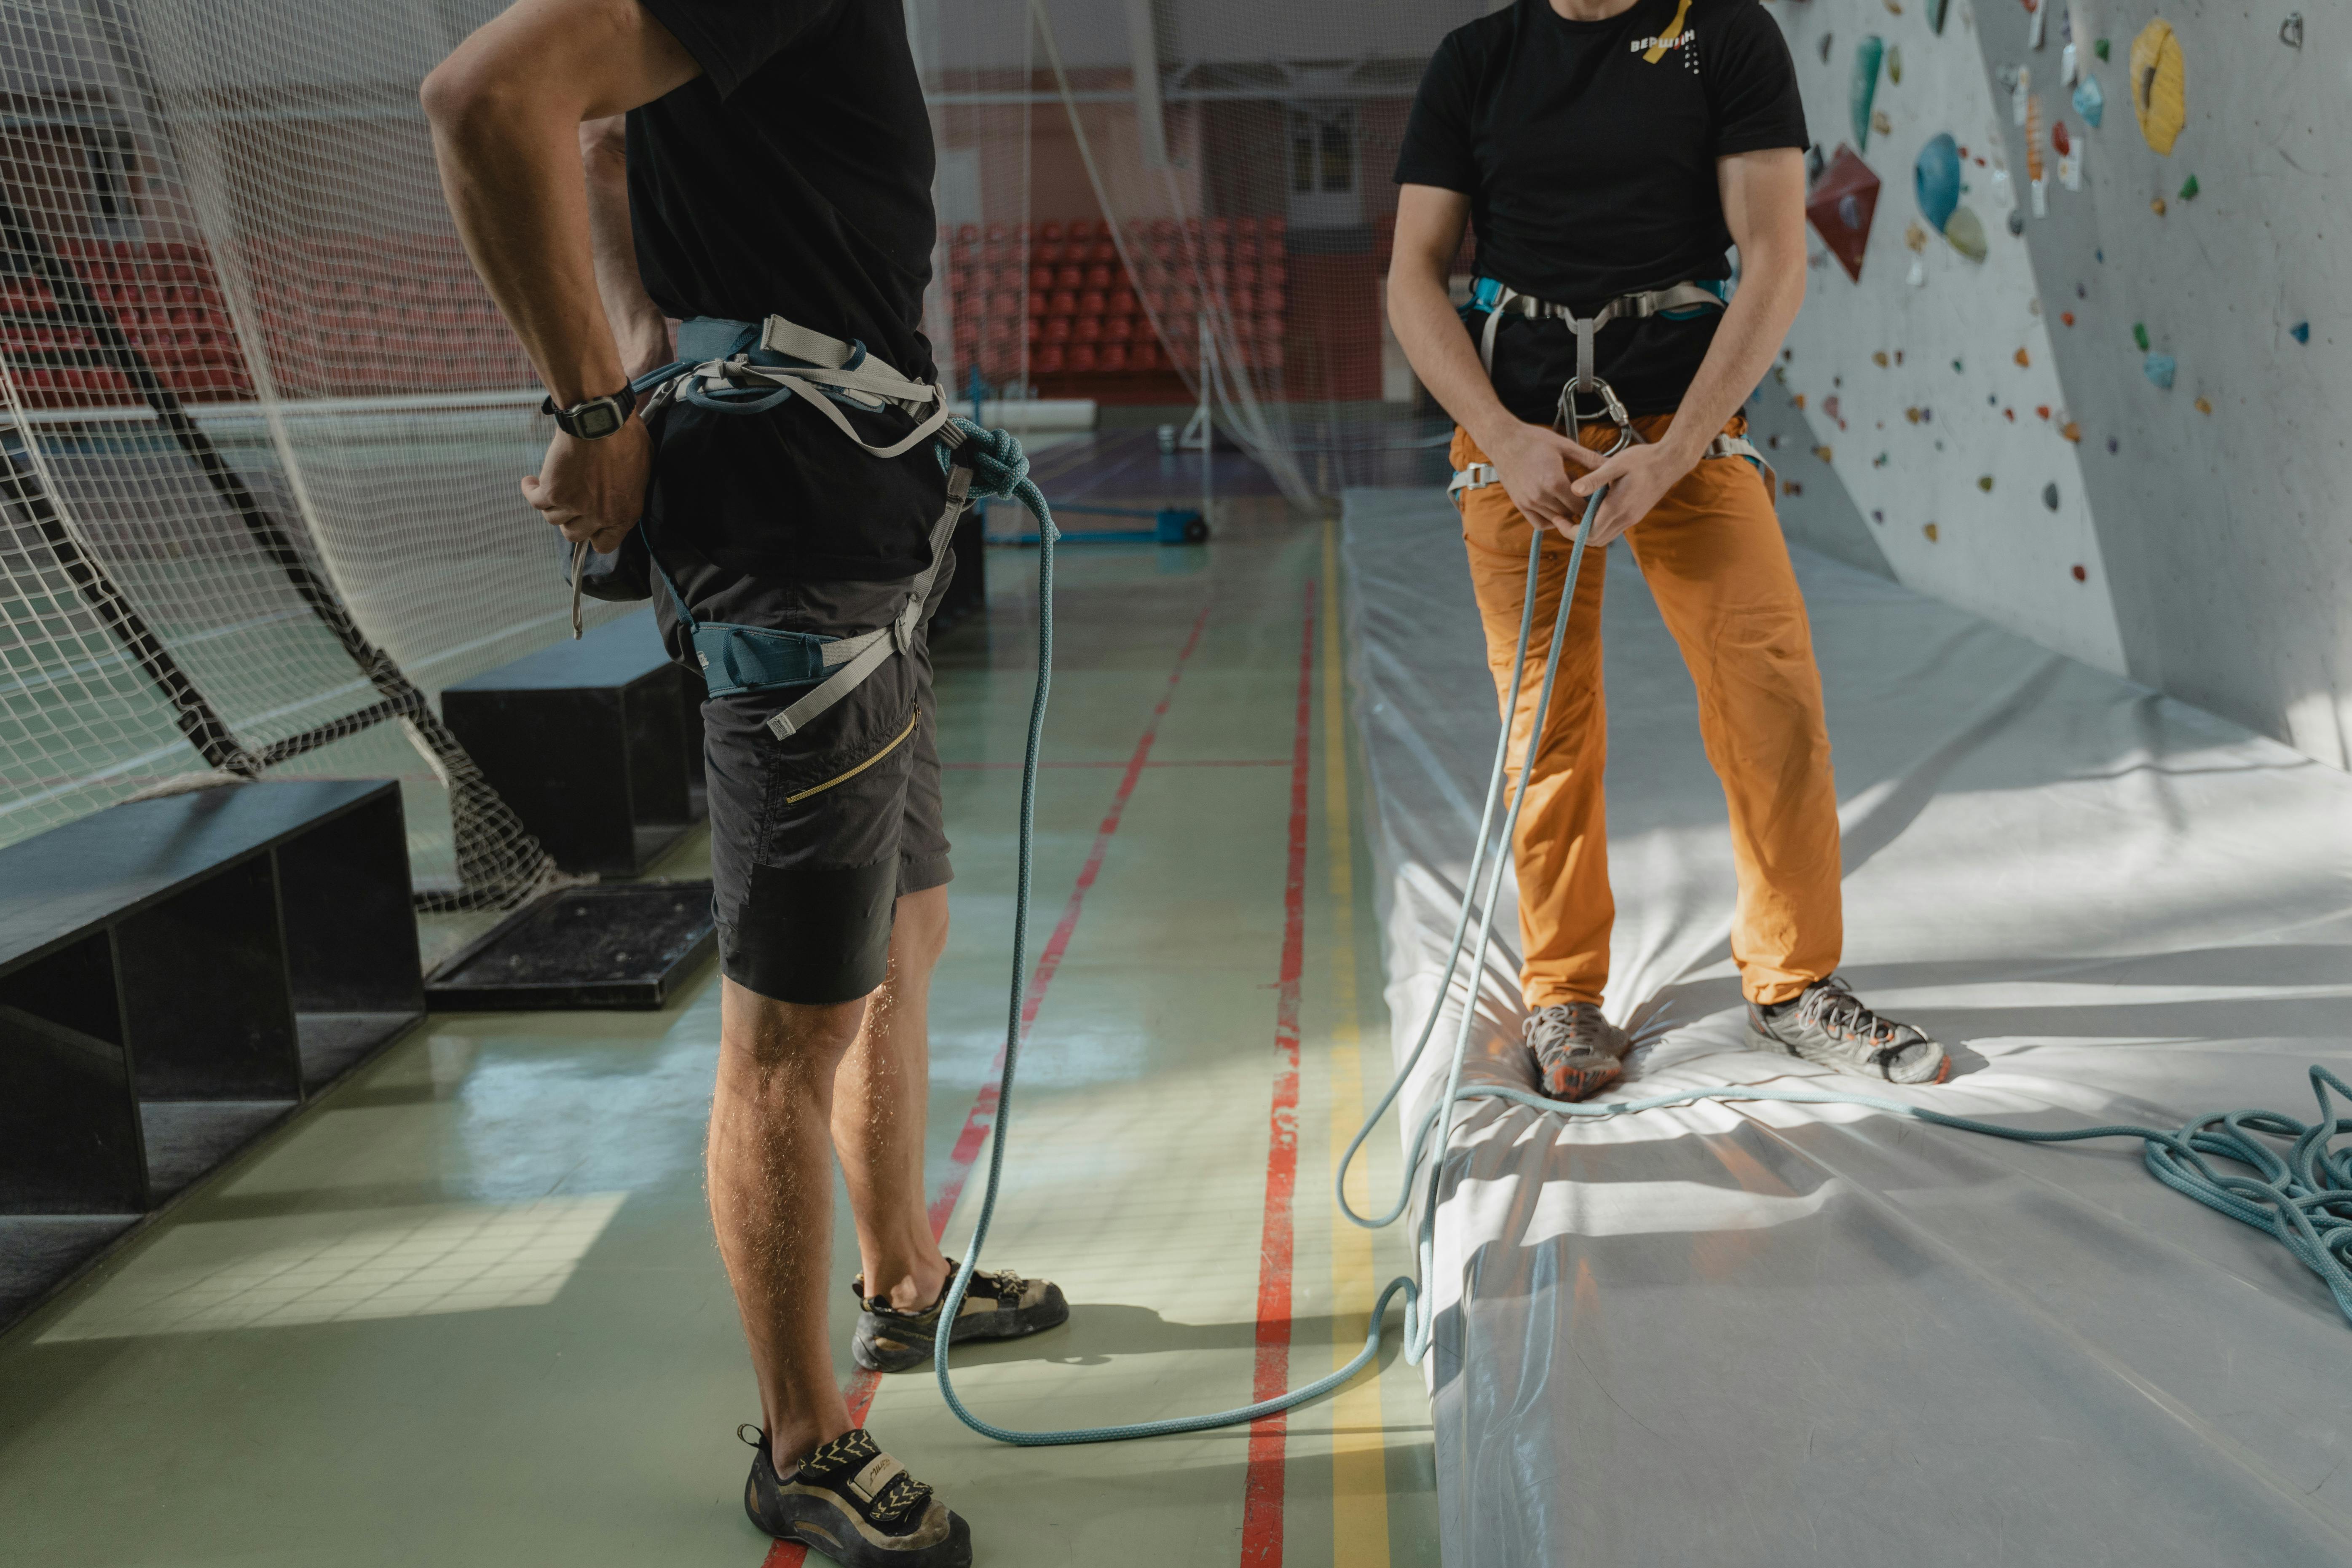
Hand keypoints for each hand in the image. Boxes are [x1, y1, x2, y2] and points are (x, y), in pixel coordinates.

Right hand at [523, 417, 650, 553]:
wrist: (602, 419)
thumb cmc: (626, 437)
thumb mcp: (640, 470)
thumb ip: (628, 490)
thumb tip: (618, 492)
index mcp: (625, 514)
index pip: (605, 544)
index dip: (594, 535)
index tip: (588, 524)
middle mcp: (600, 516)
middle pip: (575, 534)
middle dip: (570, 521)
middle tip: (568, 505)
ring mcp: (576, 506)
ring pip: (553, 519)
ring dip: (551, 505)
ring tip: (548, 489)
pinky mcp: (554, 492)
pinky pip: (536, 502)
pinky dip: (530, 492)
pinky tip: (529, 483)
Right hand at [1481, 419, 1602, 532]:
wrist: (1503, 440)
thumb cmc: (1534, 440)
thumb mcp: (1564, 445)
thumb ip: (1589, 458)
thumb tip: (1611, 465)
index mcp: (1554, 481)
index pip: (1580, 505)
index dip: (1591, 502)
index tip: (1596, 495)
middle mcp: (1540, 496)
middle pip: (1570, 514)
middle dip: (1579, 507)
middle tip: (1583, 494)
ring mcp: (1528, 502)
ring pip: (1556, 519)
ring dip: (1565, 512)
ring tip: (1567, 495)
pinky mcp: (1520, 505)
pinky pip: (1540, 523)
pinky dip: (1551, 520)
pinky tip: (1556, 508)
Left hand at [1567, 436, 1701, 547]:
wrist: (1669, 461)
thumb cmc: (1642, 460)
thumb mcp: (1615, 464)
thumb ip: (1594, 479)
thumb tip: (1573, 490)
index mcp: (1617, 508)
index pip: (1588, 533)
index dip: (1570, 531)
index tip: (1559, 518)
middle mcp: (1625, 519)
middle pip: (1595, 540)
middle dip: (1575, 534)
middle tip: (1562, 518)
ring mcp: (1631, 519)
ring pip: (1604, 537)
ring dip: (1586, 532)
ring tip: (1573, 515)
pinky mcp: (1634, 516)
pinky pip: (1612, 530)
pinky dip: (1598, 526)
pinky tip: (1590, 510)